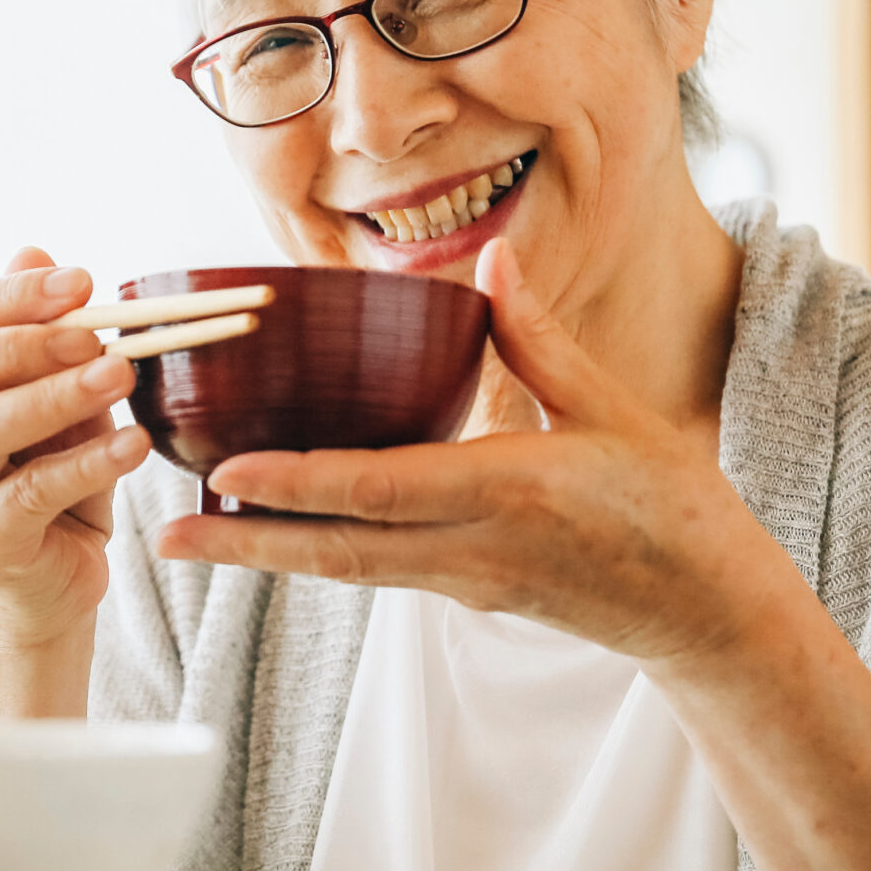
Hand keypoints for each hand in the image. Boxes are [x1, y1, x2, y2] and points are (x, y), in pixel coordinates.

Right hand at [0, 247, 152, 657]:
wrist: (49, 591)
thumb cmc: (51, 485)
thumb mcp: (53, 402)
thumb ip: (44, 338)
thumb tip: (36, 248)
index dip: (12, 294)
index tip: (82, 281)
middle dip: (22, 341)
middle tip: (95, 331)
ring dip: (54, 395)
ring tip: (120, 372)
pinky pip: (30, 492)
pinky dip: (87, 463)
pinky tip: (133, 443)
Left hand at [152, 239, 802, 668]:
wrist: (707, 612)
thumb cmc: (671, 504)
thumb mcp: (611, 409)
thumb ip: (537, 338)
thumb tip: (486, 258)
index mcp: (509, 492)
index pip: (381, 490)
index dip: (298, 484)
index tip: (227, 474)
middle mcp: (472, 548)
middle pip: (336, 550)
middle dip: (245, 547)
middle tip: (163, 538)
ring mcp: (463, 583)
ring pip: (346, 569)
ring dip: (266, 555)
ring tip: (191, 539)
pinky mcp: (465, 597)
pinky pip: (375, 571)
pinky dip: (317, 552)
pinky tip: (271, 534)